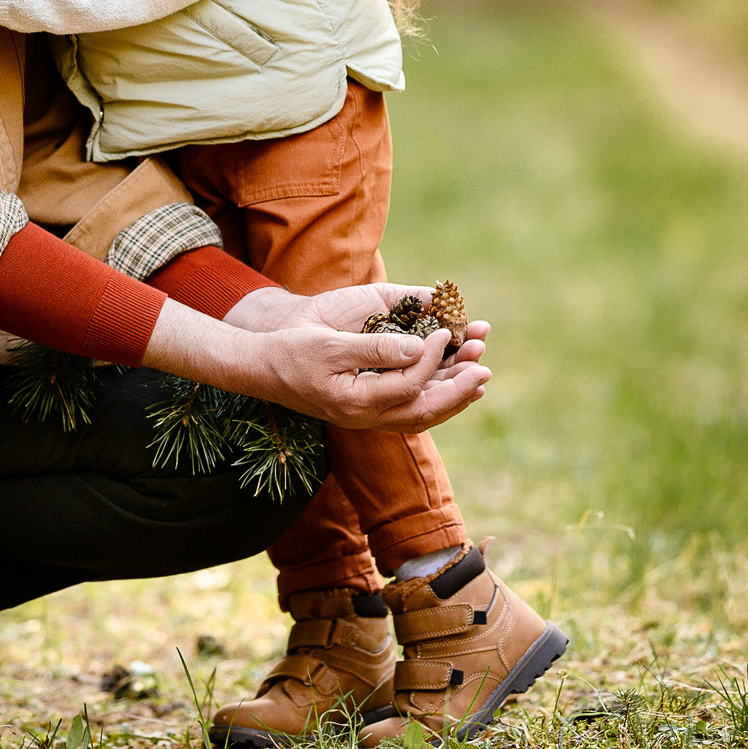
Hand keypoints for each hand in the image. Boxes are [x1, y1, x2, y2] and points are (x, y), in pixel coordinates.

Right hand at [144, 292, 491, 434]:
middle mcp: (366, 416)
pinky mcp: (366, 409)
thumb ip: (374, 348)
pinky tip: (450, 385)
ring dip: (452, 396)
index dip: (432, 358)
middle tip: (485, 368)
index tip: (444, 332)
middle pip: (425, 410)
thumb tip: (418, 347)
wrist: (262, 369)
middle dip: (458, 389)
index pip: (409, 385)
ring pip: (421, 414)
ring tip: (478, 377)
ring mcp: (367, 416)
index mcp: (356, 402)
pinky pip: (410, 412)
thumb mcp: (329, 344)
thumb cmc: (291, 351)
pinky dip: (434, 399)